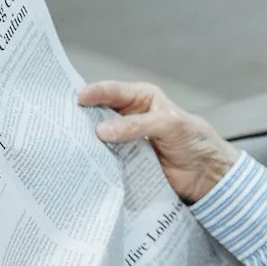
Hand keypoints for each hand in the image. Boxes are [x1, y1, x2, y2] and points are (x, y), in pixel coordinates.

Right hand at [79, 80, 238, 202]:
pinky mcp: (125, 161)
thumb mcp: (169, 124)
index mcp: (142, 99)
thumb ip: (137, 125)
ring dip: (85, 141)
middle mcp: (130, 117)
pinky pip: (105, 158)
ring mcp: (125, 140)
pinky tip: (79, 162)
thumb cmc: (195, 140)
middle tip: (59, 121)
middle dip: (81, 116)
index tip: (77, 98)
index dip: (94, 92)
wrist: (207, 174)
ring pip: (99, 137)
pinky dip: (94, 160)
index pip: (112, 91)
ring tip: (63, 142)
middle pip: (99, 114)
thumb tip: (102, 130)